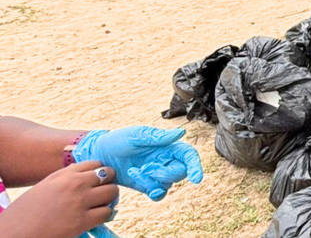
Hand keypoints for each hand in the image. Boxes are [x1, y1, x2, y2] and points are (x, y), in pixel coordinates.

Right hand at [0, 161, 117, 237]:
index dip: (100, 172)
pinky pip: (107, 212)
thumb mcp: (46, 186)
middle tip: (103, 193)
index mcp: (64, 174)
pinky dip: (105, 215)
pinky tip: (96, 218)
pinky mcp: (83, 220)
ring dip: (109, 199)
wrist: (16, 232)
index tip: (99, 180)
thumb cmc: (27, 211)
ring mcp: (81, 201)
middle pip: (109, 174)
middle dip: (108, 183)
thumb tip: (84, 174)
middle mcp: (75, 184)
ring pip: (112, 192)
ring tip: (100, 205)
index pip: (96, 163)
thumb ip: (66, 178)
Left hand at [73, 127, 202, 200]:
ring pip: (168, 183)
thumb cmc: (117, 140)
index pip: (188, 155)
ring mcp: (156, 173)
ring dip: (154, 181)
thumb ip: (158, 136)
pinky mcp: (147, 184)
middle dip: (166, 174)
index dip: (195, 166)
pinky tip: (139, 180)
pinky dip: (153, 191)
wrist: (98, 156)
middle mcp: (164, 160)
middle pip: (180, 172)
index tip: (196, 178)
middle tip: (148, 169)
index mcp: (166, 146)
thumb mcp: (136, 135)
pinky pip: (158, 193)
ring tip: (135, 172)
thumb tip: (181, 133)